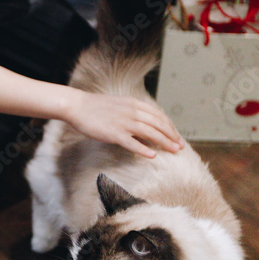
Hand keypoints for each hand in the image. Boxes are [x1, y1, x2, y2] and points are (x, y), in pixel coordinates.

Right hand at [64, 90, 184, 157]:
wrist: (77, 106)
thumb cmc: (96, 107)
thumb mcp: (119, 104)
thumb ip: (133, 111)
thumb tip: (145, 122)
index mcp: (134, 103)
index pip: (158, 115)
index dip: (170, 126)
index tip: (177, 136)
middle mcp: (132, 112)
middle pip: (158, 124)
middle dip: (172, 136)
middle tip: (180, 146)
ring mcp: (124, 122)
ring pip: (150, 133)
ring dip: (164, 142)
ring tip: (174, 151)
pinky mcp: (114, 133)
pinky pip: (132, 142)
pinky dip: (144, 149)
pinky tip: (152, 156)